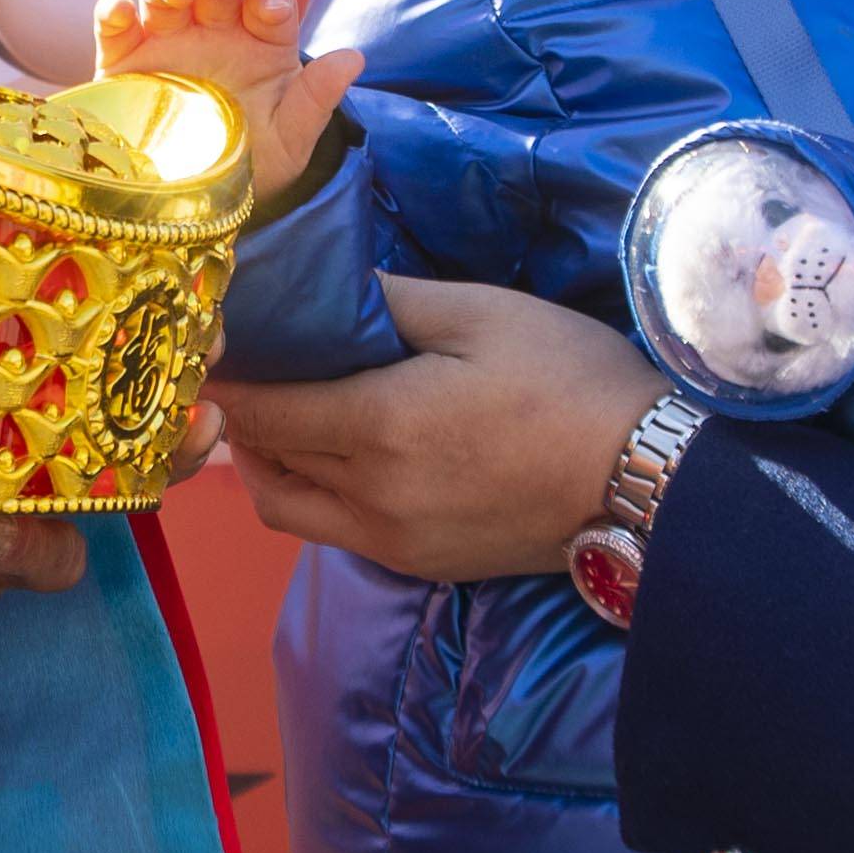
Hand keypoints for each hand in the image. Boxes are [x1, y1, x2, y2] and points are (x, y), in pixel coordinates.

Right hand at [92, 0, 363, 200]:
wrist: (200, 203)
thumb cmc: (254, 165)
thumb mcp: (290, 140)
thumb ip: (317, 99)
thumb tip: (354, 58)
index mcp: (260, 41)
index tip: (268, 10)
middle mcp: (214, 30)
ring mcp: (167, 41)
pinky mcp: (124, 63)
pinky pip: (114, 26)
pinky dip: (113, 10)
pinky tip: (120, 12)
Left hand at [207, 274, 658, 584]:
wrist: (645, 481)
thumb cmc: (569, 381)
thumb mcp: (481, 313)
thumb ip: (390, 300)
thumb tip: (324, 287)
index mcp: (377, 425)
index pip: (261, 411)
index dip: (226, 379)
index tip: (208, 347)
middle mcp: (369, 496)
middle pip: (264, 462)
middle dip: (239, 418)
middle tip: (240, 371)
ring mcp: (392, 540)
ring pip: (289, 510)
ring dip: (268, 465)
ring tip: (279, 417)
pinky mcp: (419, 564)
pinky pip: (333, 534)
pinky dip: (313, 495)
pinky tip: (335, 456)